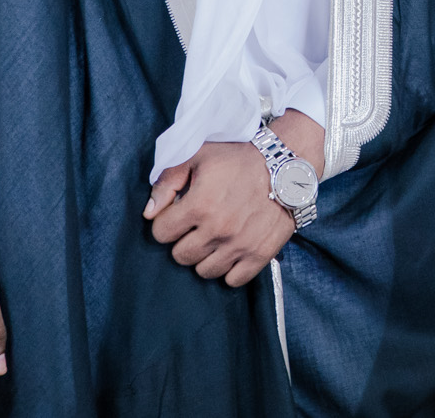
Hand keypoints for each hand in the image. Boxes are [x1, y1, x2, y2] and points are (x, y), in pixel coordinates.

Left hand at [144, 111, 323, 287]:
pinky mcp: (260, 254)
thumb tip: (149, 212)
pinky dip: (230, 269)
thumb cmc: (238, 158)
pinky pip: (233, 280)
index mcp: (199, 204)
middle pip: (180, 256)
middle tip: (197, 227)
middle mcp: (217, 229)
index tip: (179, 214)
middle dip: (184, 241)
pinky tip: (232, 250)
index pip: (161, 233)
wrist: (285, 165)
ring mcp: (239, 245)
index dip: (167, 222)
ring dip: (205, 256)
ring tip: (215, 238)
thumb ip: (168, 181)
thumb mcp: (198, 155)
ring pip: (204, 271)